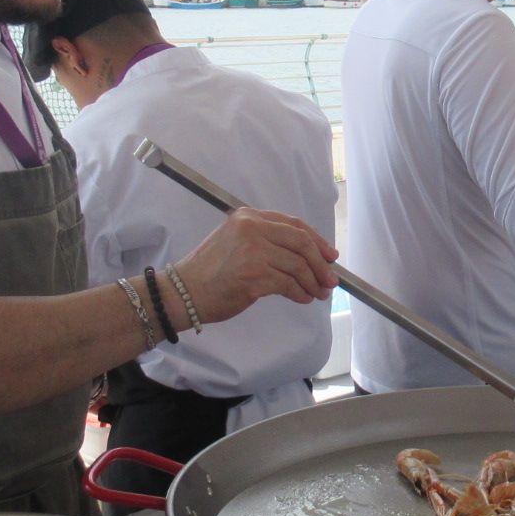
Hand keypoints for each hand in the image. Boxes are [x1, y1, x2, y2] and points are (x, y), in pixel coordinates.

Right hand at [173, 207, 337, 322]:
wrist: (183, 292)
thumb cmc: (210, 272)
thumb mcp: (236, 242)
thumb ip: (266, 241)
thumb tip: (307, 257)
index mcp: (249, 217)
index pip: (294, 224)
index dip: (317, 240)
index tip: (329, 255)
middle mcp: (252, 229)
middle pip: (301, 243)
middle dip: (321, 263)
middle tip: (330, 279)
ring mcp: (253, 251)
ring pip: (298, 266)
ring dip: (313, 282)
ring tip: (319, 293)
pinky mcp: (254, 276)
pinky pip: (288, 284)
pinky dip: (300, 293)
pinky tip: (303, 298)